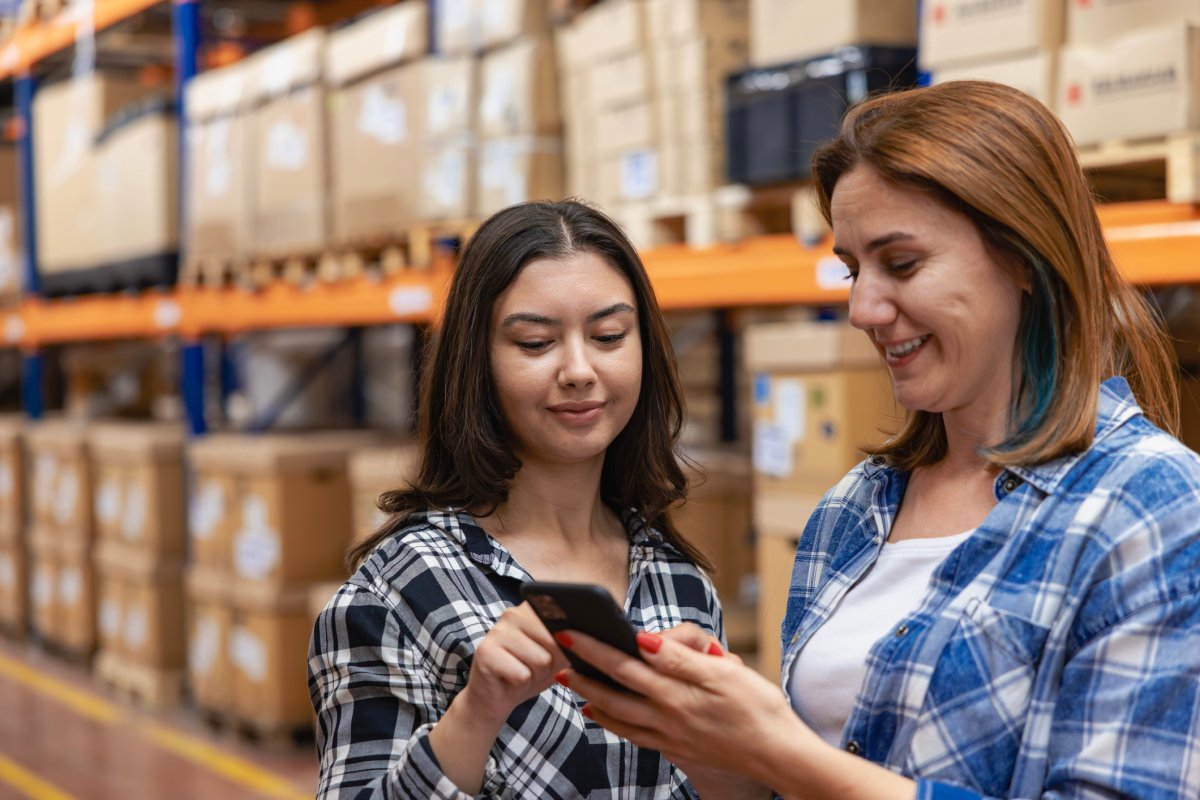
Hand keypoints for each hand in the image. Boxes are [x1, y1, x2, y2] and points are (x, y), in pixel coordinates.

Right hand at [455, 601, 569, 729]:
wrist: (496, 697)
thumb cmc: (530, 672)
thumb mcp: (558, 656)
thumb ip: (572, 642)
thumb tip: (581, 638)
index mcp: (533, 608)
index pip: (566, 620)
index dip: (567, 643)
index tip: (554, 650)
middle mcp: (514, 613)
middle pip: (555, 642)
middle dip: (551, 663)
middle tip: (534, 666)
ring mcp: (497, 630)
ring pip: (541, 660)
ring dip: (536, 675)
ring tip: (523, 672)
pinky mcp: (485, 652)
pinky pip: (522, 674)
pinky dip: (521, 684)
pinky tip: (509, 680)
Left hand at [559, 629, 815, 785]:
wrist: (780, 756)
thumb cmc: (759, 709)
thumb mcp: (724, 674)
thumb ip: (679, 659)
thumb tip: (642, 640)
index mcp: (675, 693)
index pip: (623, 665)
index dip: (593, 648)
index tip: (568, 633)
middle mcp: (666, 717)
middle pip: (613, 694)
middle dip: (583, 676)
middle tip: (558, 662)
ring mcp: (670, 737)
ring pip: (620, 717)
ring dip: (593, 699)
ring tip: (573, 687)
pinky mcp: (678, 750)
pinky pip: (635, 735)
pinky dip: (614, 724)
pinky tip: (606, 716)